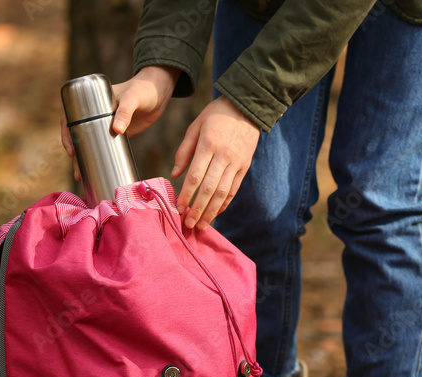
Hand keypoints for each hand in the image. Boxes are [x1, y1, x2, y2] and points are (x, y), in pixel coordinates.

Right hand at [60, 66, 179, 180]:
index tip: (71, 150)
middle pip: (78, 135)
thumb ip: (125, 112)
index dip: (67, 134)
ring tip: (83, 178)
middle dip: (75, 154)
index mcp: (92, 102)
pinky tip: (99, 172)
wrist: (159, 93)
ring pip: (91, 144)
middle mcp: (96, 115)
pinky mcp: (120, 134)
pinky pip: (107, 147)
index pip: (72, 118)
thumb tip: (116, 130)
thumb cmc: (143, 90)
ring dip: (86, 160)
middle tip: (77, 172)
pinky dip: (102, 159)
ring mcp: (107, 125)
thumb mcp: (132, 98)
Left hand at [173, 96, 259, 228]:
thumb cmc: (216, 115)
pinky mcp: (244, 167)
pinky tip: (216, 213)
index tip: (179, 208)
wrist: (247, 107)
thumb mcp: (195, 126)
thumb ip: (184, 151)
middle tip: (188, 224)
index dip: (186, 195)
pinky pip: (233, 189)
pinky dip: (224, 203)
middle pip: (209, 189)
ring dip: (211, 212)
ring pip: (223, 193)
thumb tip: (174, 174)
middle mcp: (224, 156)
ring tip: (201, 225)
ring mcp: (236, 163)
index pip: (195, 176)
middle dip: (198, 209)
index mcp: (208, 145)